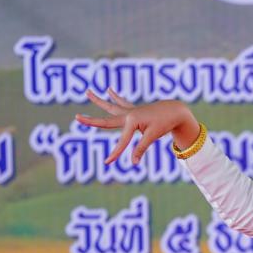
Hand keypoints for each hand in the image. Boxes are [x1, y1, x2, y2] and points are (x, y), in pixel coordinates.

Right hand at [79, 89, 200, 165]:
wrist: (175, 110)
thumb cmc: (164, 123)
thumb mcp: (152, 136)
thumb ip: (140, 148)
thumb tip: (133, 163)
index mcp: (132, 120)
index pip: (121, 140)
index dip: (115, 153)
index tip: (107, 163)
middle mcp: (128, 114)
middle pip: (106, 119)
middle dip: (91, 120)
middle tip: (76, 117)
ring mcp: (131, 111)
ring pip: (111, 106)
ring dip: (99, 100)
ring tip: (88, 91)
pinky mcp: (135, 110)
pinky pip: (123, 103)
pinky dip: (116, 97)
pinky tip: (109, 90)